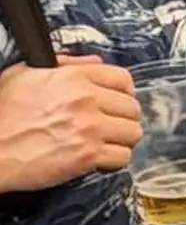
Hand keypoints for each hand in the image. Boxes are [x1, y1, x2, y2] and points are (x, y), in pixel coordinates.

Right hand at [0, 57, 142, 192]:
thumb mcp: (23, 75)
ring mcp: (89, 128)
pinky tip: (98, 159)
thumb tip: (94, 63)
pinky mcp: (87, 155)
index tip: (117, 102)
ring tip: (103, 142)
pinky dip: (113, 161)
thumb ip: (64, 65)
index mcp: (72, 78)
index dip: (123, 92)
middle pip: (132, 108)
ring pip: (133, 132)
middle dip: (121, 118)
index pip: (122, 78)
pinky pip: (123, 157)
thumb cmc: (1, 114)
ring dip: (120, 139)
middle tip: (107, 126)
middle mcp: (85, 100)